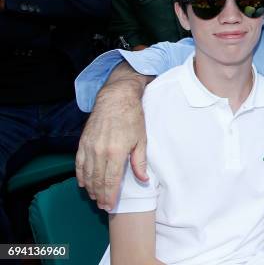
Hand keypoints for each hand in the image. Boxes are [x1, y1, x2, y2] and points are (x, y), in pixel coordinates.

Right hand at [76, 77, 148, 209]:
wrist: (116, 98)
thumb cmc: (132, 118)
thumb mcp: (141, 140)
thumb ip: (140, 162)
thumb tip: (143, 180)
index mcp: (116, 152)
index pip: (111, 181)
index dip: (110, 195)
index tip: (110, 206)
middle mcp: (100, 151)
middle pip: (97, 180)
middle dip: (100, 195)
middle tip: (102, 206)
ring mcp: (89, 147)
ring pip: (87, 174)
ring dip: (90, 188)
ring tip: (95, 197)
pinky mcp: (82, 142)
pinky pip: (78, 163)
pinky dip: (80, 175)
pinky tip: (83, 183)